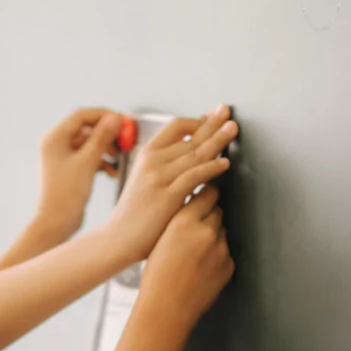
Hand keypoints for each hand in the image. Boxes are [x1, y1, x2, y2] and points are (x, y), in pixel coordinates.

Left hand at [38, 108, 122, 238]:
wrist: (57, 222)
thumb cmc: (65, 195)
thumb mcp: (87, 162)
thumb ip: (102, 138)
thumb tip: (114, 118)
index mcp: (55, 138)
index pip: (82, 115)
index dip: (104, 115)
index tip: (122, 121)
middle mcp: (56, 145)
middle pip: (87, 129)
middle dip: (107, 134)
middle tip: (124, 139)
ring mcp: (63, 157)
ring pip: (89, 144)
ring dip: (106, 149)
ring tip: (118, 159)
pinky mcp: (70, 169)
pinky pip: (88, 157)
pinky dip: (101, 161)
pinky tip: (111, 172)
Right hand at [106, 105, 237, 261]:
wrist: (117, 239)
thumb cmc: (133, 215)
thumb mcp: (144, 182)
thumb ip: (164, 168)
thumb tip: (188, 159)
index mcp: (146, 155)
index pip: (175, 126)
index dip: (197, 120)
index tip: (211, 117)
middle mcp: (152, 161)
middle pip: (189, 136)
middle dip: (212, 122)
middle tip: (227, 111)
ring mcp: (159, 178)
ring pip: (195, 153)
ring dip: (217, 139)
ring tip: (233, 129)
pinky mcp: (167, 195)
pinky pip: (194, 176)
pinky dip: (211, 168)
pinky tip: (224, 163)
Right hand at [140, 185, 234, 326]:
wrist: (166, 309)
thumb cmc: (155, 276)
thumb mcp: (160, 240)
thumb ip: (179, 222)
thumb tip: (193, 208)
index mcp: (183, 222)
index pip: (207, 194)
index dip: (206, 193)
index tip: (205, 194)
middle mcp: (206, 232)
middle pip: (217, 211)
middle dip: (209, 215)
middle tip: (196, 227)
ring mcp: (220, 250)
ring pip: (222, 232)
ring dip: (213, 236)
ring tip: (196, 252)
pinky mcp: (228, 266)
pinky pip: (226, 252)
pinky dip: (217, 256)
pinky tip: (201, 267)